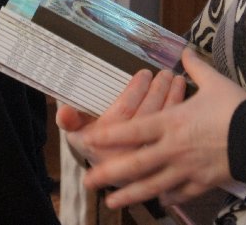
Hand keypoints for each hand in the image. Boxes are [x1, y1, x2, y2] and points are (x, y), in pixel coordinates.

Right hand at [56, 66, 186, 167]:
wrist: (109, 171)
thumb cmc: (93, 140)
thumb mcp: (76, 130)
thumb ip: (70, 119)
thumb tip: (63, 110)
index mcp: (101, 142)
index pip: (124, 112)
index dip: (136, 91)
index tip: (144, 73)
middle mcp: (123, 152)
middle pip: (147, 116)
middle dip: (158, 91)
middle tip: (164, 73)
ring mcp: (143, 158)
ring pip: (163, 124)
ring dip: (172, 98)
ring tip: (175, 79)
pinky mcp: (160, 160)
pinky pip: (173, 133)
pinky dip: (179, 110)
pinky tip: (182, 94)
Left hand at [79, 48, 245, 208]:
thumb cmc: (235, 108)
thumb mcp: (214, 81)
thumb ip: (195, 68)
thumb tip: (185, 50)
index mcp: (172, 123)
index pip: (133, 130)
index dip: (109, 136)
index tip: (90, 140)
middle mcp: (173, 149)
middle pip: (135, 164)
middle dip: (109, 174)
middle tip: (89, 181)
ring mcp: (186, 170)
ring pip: (152, 186)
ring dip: (130, 195)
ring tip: (112, 202)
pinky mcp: (202, 183)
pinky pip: (179, 194)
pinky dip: (167, 198)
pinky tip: (158, 202)